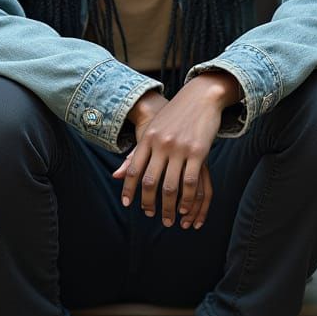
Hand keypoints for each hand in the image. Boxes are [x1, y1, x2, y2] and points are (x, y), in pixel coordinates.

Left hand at [113, 72, 237, 229]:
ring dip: (168, 207)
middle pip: (149, 182)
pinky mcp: (199, 152)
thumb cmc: (174, 116)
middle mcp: (161, 144)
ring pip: (170, 186)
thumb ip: (136, 155)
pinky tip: (185, 208)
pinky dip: (187, 199)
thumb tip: (116, 176)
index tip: (127, 204)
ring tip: (168, 219)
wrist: (200, 96)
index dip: (128, 189)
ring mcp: (180, 148)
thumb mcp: (152, 130)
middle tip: (150, 215)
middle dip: (148, 203)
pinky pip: (190, 182)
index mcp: (147, 139)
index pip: (133, 169)